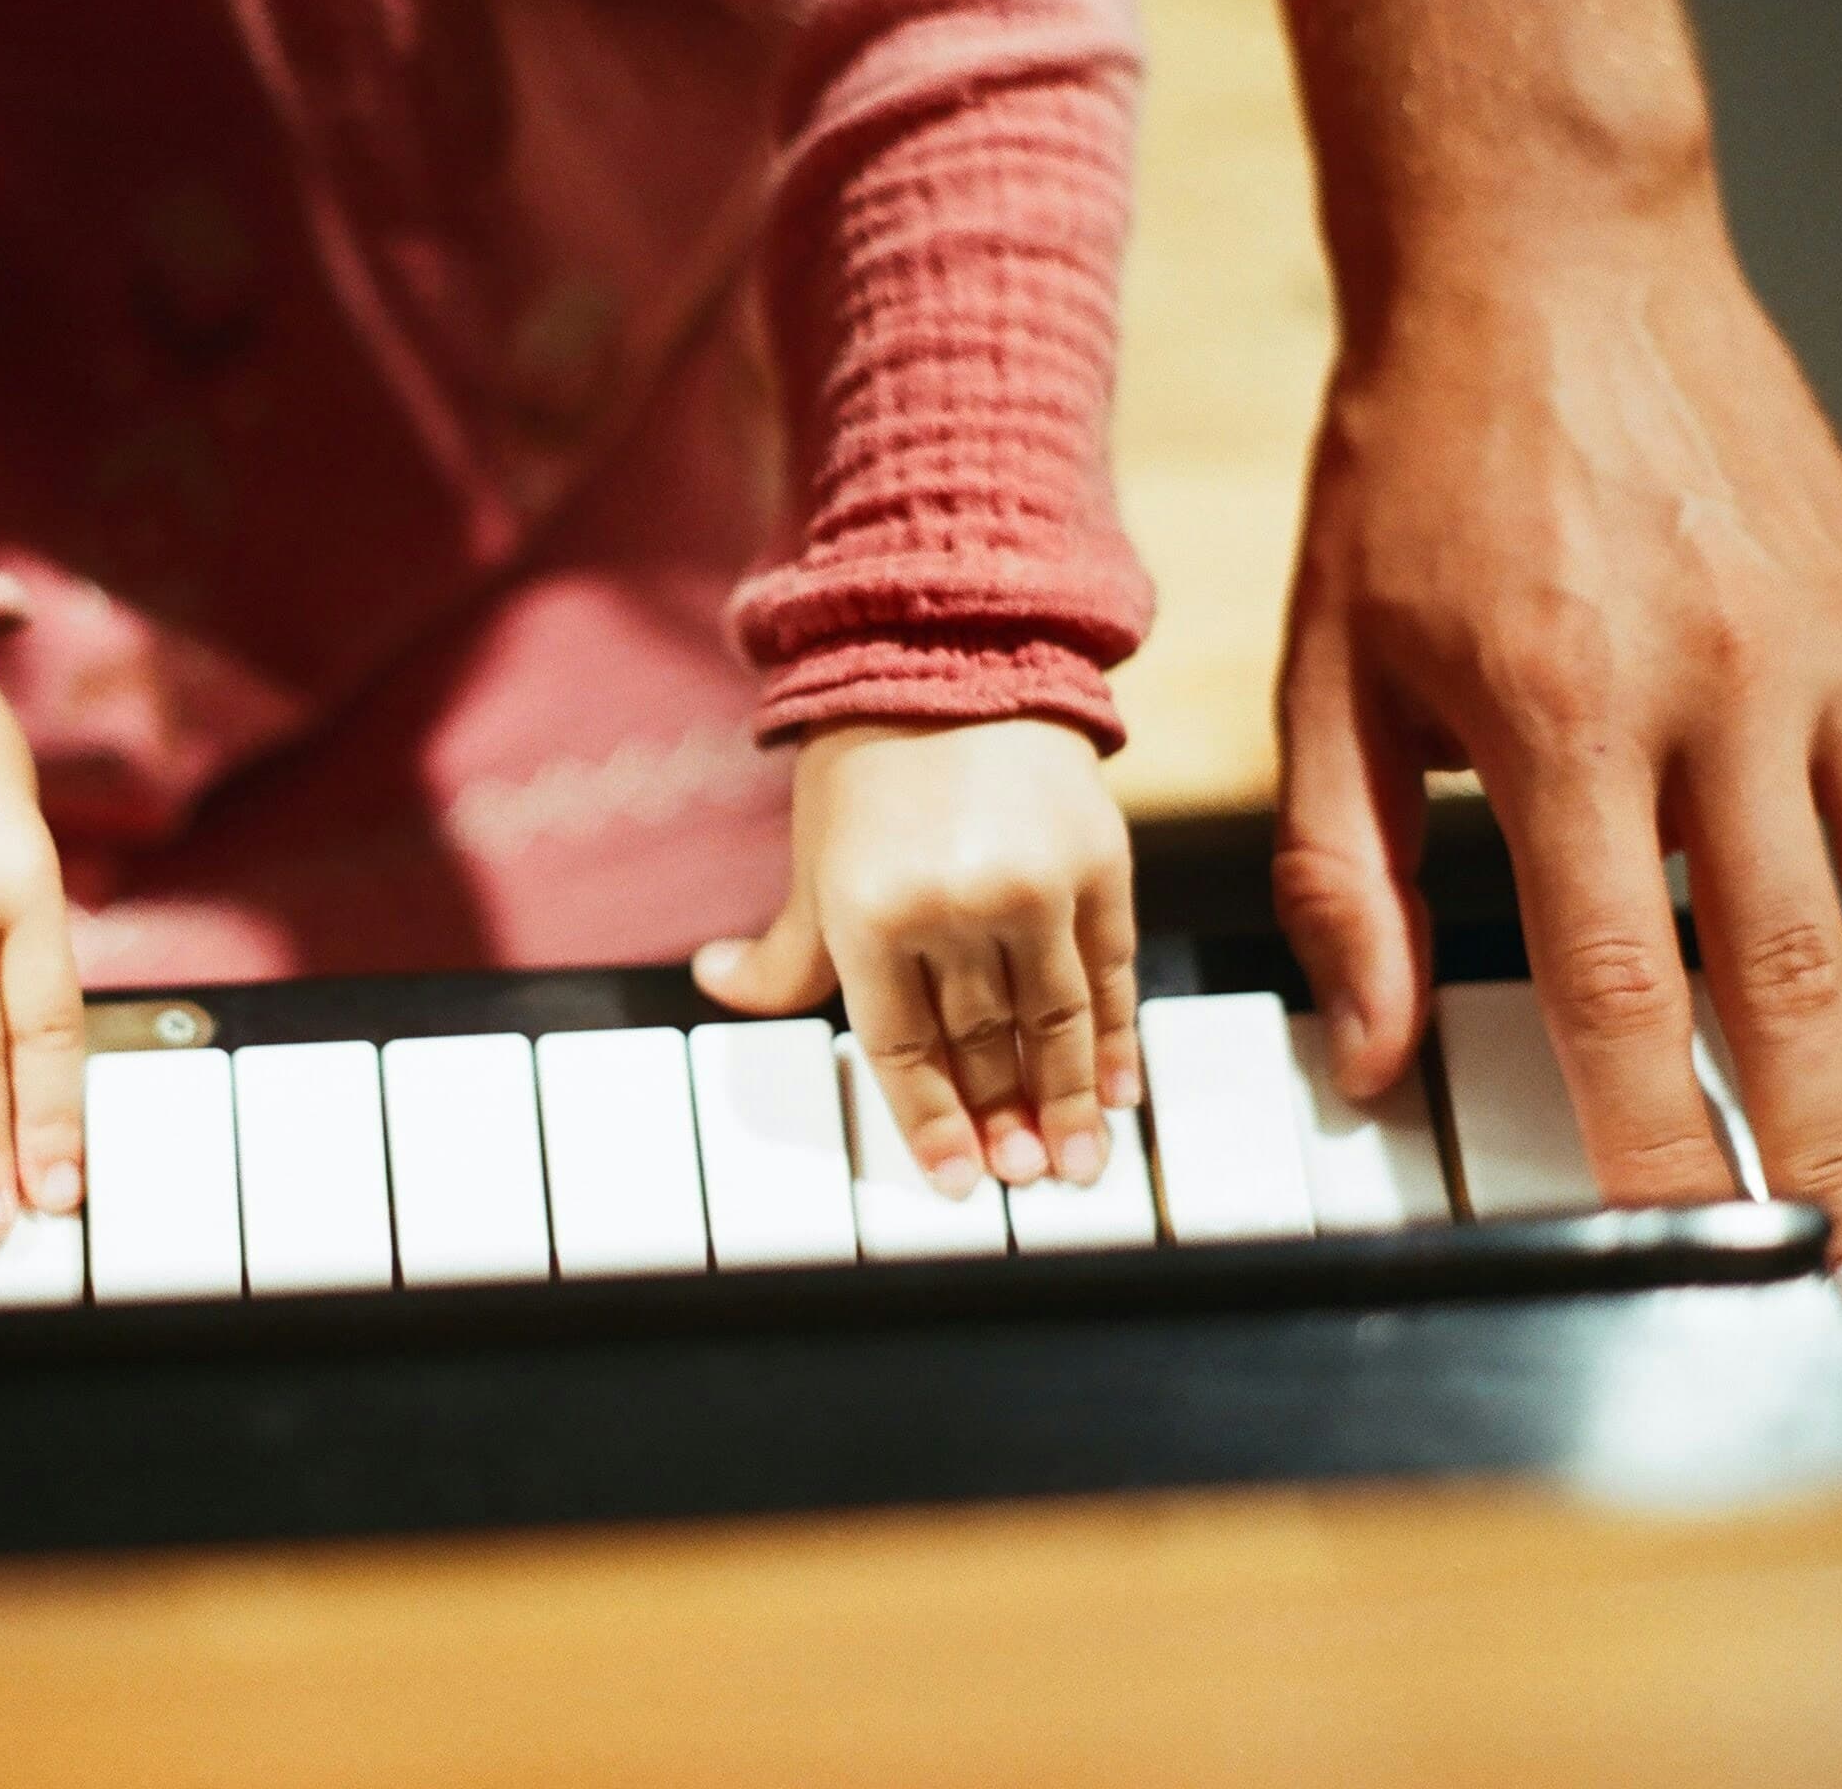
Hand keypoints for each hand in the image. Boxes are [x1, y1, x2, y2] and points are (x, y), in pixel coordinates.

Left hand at [696, 717, 1142, 1195]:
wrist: (957, 659)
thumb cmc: (869, 765)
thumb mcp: (817, 859)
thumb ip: (788, 946)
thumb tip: (721, 984)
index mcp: (871, 910)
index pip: (902, 1046)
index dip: (930, 1119)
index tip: (955, 1179)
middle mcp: (954, 907)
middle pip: (984, 1044)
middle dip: (1005, 1121)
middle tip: (1027, 1182)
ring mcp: (1035, 887)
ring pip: (1055, 1023)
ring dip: (1068, 1101)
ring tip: (1078, 1163)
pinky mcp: (1099, 864)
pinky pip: (1111, 974)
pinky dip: (1117, 1036)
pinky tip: (1120, 1088)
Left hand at [1273, 202, 1841, 1334]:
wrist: (1543, 260)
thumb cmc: (1422, 463)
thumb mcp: (1328, 668)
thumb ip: (1343, 873)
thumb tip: (1365, 1054)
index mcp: (1559, 715)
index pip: (1618, 981)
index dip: (1661, 1140)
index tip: (1690, 1251)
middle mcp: (1720, 689)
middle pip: (1795, 967)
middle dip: (1841, 1148)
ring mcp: (1831, 654)